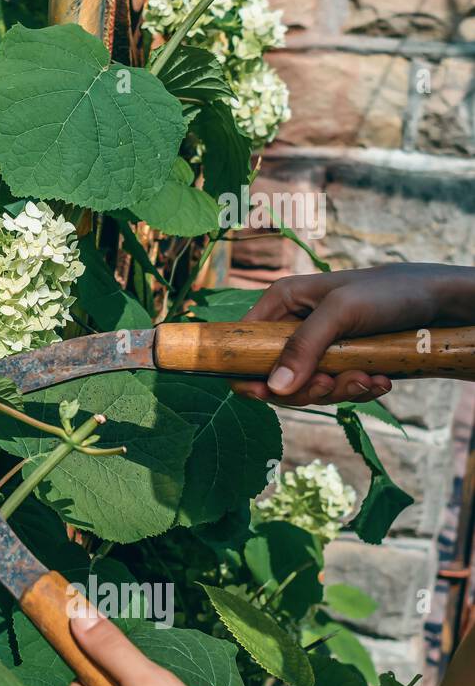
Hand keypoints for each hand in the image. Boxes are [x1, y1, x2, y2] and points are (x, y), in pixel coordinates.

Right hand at [232, 263, 474, 406]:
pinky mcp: (343, 362)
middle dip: (305, 388)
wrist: (443, 300)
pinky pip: (337, 389)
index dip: (248, 374)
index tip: (269, 393)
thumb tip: (274, 388)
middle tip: (332, 384)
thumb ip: (305, 346)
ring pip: (307, 388)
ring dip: (339, 390)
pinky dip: (358, 390)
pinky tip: (380, 380)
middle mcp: (293, 326)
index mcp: (281, 303)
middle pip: (273, 376)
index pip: (241, 345)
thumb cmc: (390, 291)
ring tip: (368, 378)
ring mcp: (318, 347)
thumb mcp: (342, 312)